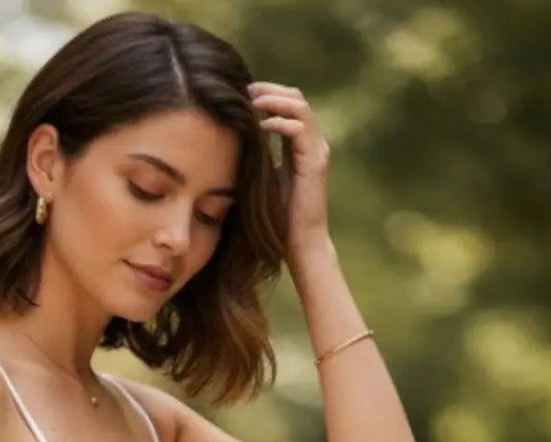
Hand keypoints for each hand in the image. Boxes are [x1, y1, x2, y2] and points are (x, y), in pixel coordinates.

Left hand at [247, 78, 330, 250]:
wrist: (300, 244)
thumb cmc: (279, 219)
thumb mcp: (264, 179)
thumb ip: (257, 156)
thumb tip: (232, 141)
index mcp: (302, 144)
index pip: (289, 104)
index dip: (267, 94)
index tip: (242, 94)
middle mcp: (313, 142)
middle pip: (296, 97)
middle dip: (270, 90)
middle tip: (245, 89)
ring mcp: (317, 150)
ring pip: (300, 107)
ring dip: (274, 100)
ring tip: (251, 101)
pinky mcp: (315, 161)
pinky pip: (299, 128)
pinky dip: (279, 121)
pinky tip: (259, 125)